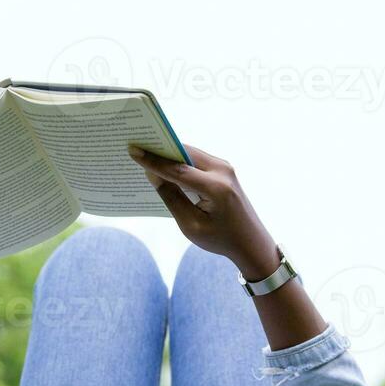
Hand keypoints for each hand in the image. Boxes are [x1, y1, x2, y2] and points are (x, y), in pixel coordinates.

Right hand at [127, 144, 279, 280]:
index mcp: (216, 188)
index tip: (134, 151)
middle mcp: (223, 172)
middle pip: (185, 153)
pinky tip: (165, 162)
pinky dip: (181, 160)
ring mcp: (225, 168)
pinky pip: (197, 160)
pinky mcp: (224, 170)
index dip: (154, 161)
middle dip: (161, 149)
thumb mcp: (191, 225)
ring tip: (147, 150)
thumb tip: (153, 174)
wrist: (251, 242)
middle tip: (137, 144)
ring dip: (170, 153)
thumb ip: (172, 198)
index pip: (178, 170)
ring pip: (191, 153)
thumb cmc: (220, 238)